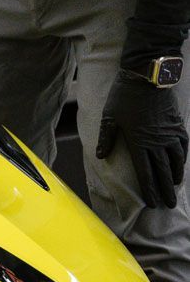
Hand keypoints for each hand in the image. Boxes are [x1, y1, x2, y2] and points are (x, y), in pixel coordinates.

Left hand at [97, 70, 188, 207]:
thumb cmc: (124, 95)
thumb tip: (100, 156)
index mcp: (138, 142)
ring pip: (175, 162)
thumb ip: (106, 137)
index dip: (148, 190)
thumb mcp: (109, 116)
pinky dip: (183, 159)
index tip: (151, 203)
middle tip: (168, 206)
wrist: (146, 76)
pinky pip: (183, 147)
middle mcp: (156, 142)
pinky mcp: (177, 125)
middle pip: (162, 172)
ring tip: (174, 189)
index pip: (144, 173)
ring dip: (175, 177)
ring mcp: (169, 134)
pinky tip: (181, 165)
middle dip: (164, 191)